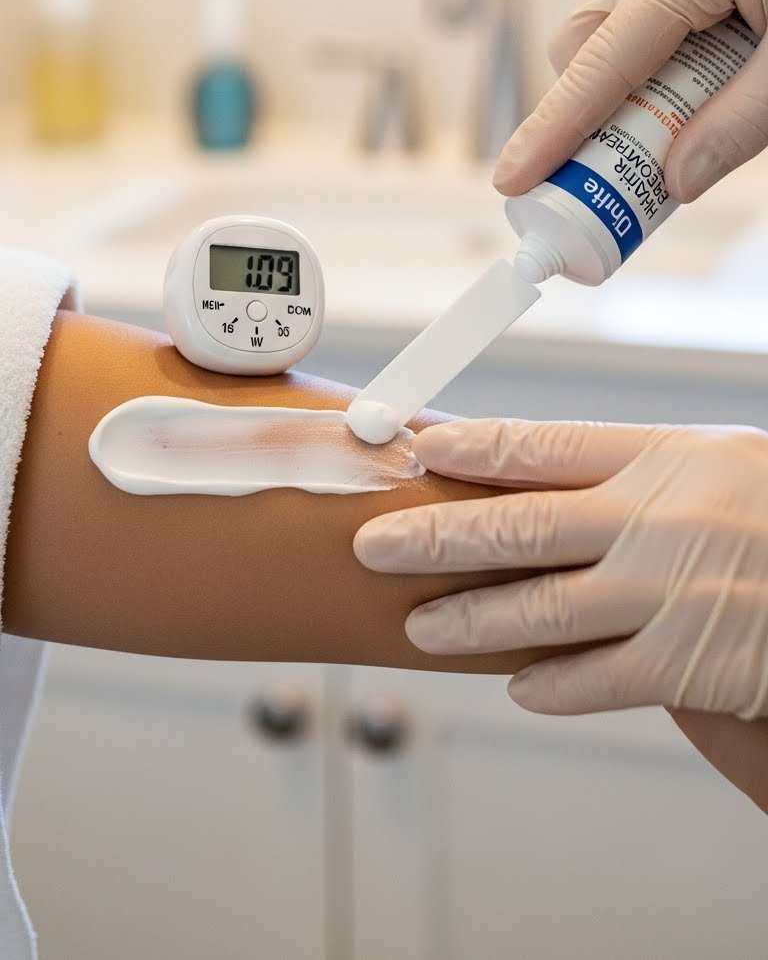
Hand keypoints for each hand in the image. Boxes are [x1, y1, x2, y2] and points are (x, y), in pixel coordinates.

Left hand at [353, 419, 767, 717]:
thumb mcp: (711, 459)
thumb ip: (627, 467)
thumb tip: (529, 475)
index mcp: (657, 455)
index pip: (538, 448)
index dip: (466, 449)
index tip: (412, 449)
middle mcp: (651, 520)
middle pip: (516, 528)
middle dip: (432, 537)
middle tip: (374, 544)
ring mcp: (664, 594)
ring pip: (538, 610)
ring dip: (469, 622)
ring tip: (420, 630)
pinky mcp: (683, 664)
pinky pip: (592, 680)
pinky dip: (545, 684)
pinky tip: (517, 683)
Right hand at [493, 0, 767, 201]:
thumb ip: (739, 128)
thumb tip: (673, 181)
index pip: (594, 65)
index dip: (551, 132)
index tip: (513, 180)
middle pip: (581, 43)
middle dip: (598, 111)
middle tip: (646, 162)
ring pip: (603, 25)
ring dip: (631, 83)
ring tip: (703, 104)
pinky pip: (635, 5)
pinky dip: (654, 53)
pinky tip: (708, 69)